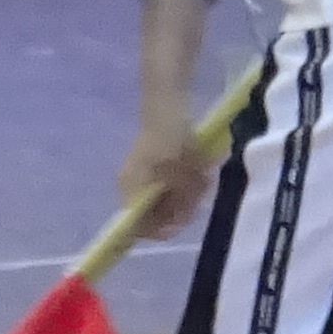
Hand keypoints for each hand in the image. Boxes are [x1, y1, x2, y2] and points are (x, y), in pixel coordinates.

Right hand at [119, 111, 217, 242]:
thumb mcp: (184, 175)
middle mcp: (130, 186)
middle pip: (154, 211)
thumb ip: (182, 201)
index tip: (185, 217)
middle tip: (200, 194)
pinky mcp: (150, 163)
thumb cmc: (173, 140)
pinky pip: (166, 183)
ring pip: (163, 197)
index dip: (161, 229)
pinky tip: (197, 171)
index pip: (138, 225)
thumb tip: (179, 220)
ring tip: (202, 179)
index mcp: (132, 189)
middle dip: (179, 207)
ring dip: (185, 194)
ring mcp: (139, 173)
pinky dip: (182, 182)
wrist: (167, 104)